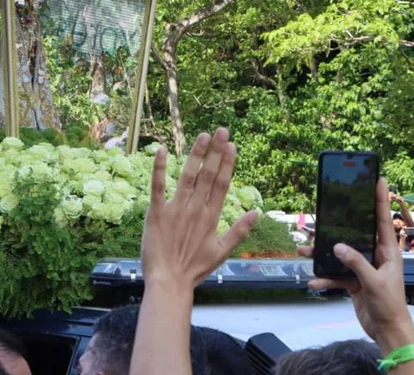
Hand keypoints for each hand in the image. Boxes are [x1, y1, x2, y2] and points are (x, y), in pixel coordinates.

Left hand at [141, 129, 258, 291]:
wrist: (169, 282)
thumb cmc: (194, 269)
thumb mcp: (221, 252)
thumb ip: (239, 231)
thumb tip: (257, 212)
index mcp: (211, 217)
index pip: (222, 184)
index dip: (227, 163)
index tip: (232, 145)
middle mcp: (196, 209)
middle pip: (208, 175)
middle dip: (216, 152)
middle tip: (221, 130)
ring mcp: (176, 209)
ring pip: (188, 177)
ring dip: (196, 155)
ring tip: (203, 136)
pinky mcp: (156, 213)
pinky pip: (158, 187)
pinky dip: (159, 169)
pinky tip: (161, 150)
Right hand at [300, 178, 413, 352]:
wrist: (387, 331)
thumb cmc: (390, 305)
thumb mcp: (374, 282)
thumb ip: (356, 263)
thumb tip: (336, 246)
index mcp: (388, 252)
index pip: (383, 220)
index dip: (381, 200)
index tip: (379, 180)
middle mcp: (375, 256)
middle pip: (354, 234)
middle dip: (337, 226)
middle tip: (322, 213)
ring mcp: (363, 268)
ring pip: (340, 255)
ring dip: (322, 254)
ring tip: (303, 250)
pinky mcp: (354, 281)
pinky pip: (335, 275)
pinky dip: (324, 278)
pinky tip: (313, 283)